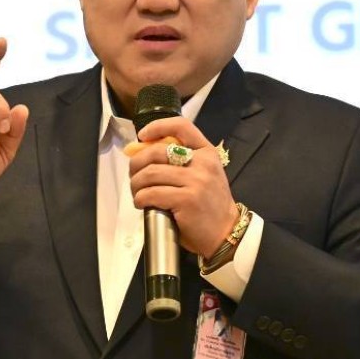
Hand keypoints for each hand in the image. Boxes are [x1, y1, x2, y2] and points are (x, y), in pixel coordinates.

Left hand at [128, 116, 238, 256]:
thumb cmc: (208, 204)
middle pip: (157, 152)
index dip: (157, 127)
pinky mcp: (187, 200)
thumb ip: (176, 162)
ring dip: (136, 184)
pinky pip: (152, 194)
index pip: (181, 126)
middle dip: (136, 164)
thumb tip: (135, 151)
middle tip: (133, 176)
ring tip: (137, 193)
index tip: (142, 137)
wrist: (225, 232)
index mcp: (207, 152)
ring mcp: (196, 181)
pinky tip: (142, 203)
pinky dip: (140, 199)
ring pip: (150, 174)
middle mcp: (203, 163)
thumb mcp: (200, 175)